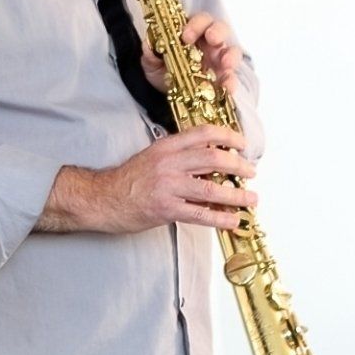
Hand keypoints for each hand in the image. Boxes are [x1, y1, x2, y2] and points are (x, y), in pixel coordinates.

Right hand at [93, 127, 257, 233]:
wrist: (102, 199)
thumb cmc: (128, 180)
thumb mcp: (153, 157)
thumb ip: (179, 156)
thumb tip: (211, 162)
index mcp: (166, 146)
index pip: (204, 133)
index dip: (228, 136)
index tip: (242, 143)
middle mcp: (169, 162)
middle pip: (213, 158)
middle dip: (238, 165)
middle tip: (251, 171)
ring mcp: (168, 186)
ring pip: (212, 188)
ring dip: (237, 194)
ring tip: (251, 199)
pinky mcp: (166, 208)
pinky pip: (200, 213)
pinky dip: (221, 218)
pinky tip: (233, 221)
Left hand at [140, 10, 242, 95]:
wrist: (165, 94)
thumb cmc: (162, 70)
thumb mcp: (151, 62)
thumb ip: (151, 52)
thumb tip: (151, 44)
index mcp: (192, 32)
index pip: (200, 19)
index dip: (196, 24)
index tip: (186, 36)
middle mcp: (208, 43)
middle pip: (220, 28)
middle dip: (217, 31)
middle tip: (212, 39)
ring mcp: (219, 60)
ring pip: (232, 51)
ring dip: (230, 55)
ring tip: (225, 65)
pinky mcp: (224, 79)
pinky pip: (232, 77)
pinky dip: (231, 81)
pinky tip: (226, 88)